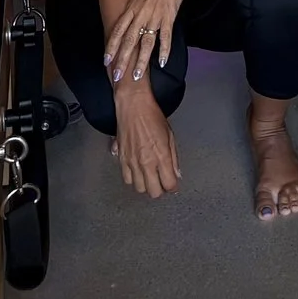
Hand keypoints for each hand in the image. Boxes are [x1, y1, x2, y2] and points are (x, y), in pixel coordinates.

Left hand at [103, 0, 194, 87]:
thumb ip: (134, 10)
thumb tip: (129, 24)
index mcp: (132, 7)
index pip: (117, 30)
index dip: (111, 47)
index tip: (106, 61)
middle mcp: (140, 13)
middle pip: (129, 41)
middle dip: (122, 60)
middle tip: (116, 76)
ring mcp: (155, 16)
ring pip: (146, 43)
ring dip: (141, 61)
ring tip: (137, 75)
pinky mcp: (169, 15)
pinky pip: (165, 37)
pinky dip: (164, 50)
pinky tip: (163, 62)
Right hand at [111, 82, 180, 197]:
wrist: (134, 106)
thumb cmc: (152, 116)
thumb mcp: (170, 135)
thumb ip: (174, 158)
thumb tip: (176, 174)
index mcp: (161, 156)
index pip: (169, 184)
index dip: (173, 187)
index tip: (173, 184)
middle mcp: (146, 162)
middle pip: (154, 192)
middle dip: (160, 189)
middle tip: (162, 181)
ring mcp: (132, 162)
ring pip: (139, 189)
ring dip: (146, 184)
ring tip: (150, 176)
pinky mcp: (121, 160)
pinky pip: (127, 179)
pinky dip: (134, 178)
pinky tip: (138, 170)